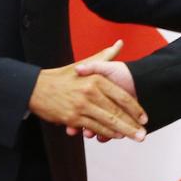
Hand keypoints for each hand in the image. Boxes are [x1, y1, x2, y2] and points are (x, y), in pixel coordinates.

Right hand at [28, 41, 145, 141]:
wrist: (37, 88)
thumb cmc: (62, 76)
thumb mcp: (85, 64)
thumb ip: (105, 56)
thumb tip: (119, 44)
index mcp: (96, 79)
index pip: (121, 96)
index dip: (135, 108)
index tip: (144, 117)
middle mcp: (90, 92)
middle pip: (116, 112)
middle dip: (132, 124)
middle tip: (143, 134)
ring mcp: (81, 106)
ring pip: (107, 122)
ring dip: (122, 131)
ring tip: (134, 137)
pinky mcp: (72, 118)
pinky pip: (93, 127)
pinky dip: (105, 133)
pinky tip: (115, 136)